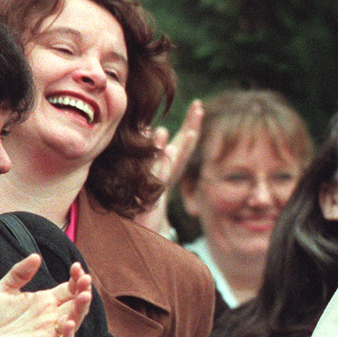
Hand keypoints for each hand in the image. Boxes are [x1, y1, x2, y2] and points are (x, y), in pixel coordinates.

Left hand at [0, 257, 93, 336]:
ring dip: (81, 310)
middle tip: (85, 279)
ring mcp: (48, 334)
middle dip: (84, 291)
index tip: (76, 266)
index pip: (69, 289)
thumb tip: (36, 256)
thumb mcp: (2, 290)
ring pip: (74, 322)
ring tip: (83, 296)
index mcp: (44, 301)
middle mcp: (50, 317)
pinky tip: (68, 323)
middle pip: (76, 304)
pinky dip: (68, 336)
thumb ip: (19, 274)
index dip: (76, 278)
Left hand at [133, 99, 203, 234]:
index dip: (190, 124)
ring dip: (183, 146)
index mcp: (167, 168)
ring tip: (190, 130)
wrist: (141, 231)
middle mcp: (168, 175)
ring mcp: (161, 185)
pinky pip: (159, 178)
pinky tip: (170, 152)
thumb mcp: (140, 175)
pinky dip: (165, 164)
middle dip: (192, 128)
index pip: (182, 142)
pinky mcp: (152, 196)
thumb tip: (145, 129)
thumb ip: (147, 157)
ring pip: (174, 162)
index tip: (198, 105)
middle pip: (184, 148)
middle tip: (199, 108)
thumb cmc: (138, 204)